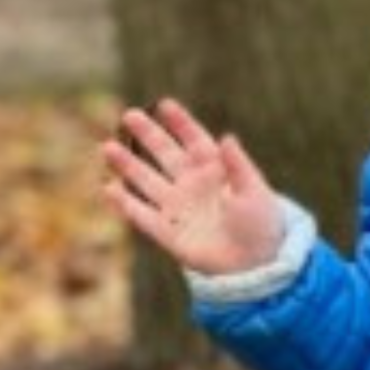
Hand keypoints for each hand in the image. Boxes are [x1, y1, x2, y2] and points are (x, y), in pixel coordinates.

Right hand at [101, 99, 285, 275]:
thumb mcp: (253, 192)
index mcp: (216, 170)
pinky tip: (109, 189)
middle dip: (148, 135)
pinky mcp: (168, 232)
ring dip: (128, 165)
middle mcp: (193, 184)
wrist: (256, 265)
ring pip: (146, 180)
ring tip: (108, 147)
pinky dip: (125, 203)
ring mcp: (178, 206)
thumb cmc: (261, 224)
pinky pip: (141, 215)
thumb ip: (238, 166)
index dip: (180, 122)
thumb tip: (227, 138)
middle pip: (164, 153)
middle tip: (129, 115)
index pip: (194, 140)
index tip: (164, 104)